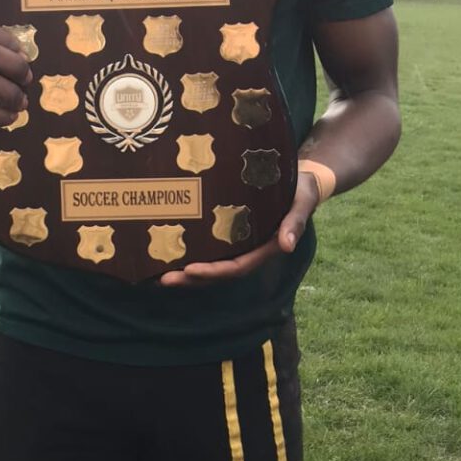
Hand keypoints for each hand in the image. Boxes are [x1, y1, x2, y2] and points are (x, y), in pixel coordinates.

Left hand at [159, 173, 321, 287]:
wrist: (302, 181)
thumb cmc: (301, 190)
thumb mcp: (302, 203)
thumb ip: (295, 222)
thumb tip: (287, 245)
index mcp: (266, 248)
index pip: (237, 267)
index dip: (214, 271)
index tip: (191, 270)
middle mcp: (250, 250)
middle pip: (218, 272)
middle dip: (191, 278)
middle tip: (164, 279)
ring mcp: (239, 244)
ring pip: (211, 264)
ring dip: (186, 272)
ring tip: (158, 274)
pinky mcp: (231, 233)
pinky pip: (210, 247)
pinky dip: (190, 253)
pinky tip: (168, 250)